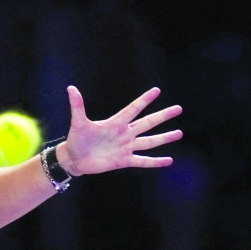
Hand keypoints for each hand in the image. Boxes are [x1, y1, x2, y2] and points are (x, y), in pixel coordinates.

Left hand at [60, 86, 182, 175]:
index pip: (133, 109)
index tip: (157, 90)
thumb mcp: (78, 122)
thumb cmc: (76, 139)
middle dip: (162, 116)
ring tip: (179, 133)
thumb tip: (71, 88)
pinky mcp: (124, 161)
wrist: (74, 158)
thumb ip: (77, 106)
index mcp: (115, 123)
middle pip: (147, 123)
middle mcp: (124, 134)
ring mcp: (126, 147)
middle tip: (178, 108)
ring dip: (164, 138)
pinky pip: (143, 161)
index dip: (144, 100)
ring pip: (149, 141)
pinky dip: (155, 162)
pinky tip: (169, 161)